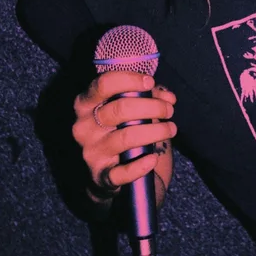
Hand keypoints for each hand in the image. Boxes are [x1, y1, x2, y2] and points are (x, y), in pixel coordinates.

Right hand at [72, 71, 176, 199]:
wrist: (107, 170)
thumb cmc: (119, 128)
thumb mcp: (129, 106)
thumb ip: (148, 96)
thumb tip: (168, 98)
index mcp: (86, 104)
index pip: (103, 84)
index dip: (129, 80)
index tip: (150, 82)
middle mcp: (83, 127)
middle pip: (120, 109)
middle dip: (151, 107)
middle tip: (169, 110)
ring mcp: (91, 152)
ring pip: (126, 137)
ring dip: (155, 131)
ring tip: (171, 129)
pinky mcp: (100, 176)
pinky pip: (122, 172)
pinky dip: (140, 166)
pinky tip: (153, 159)